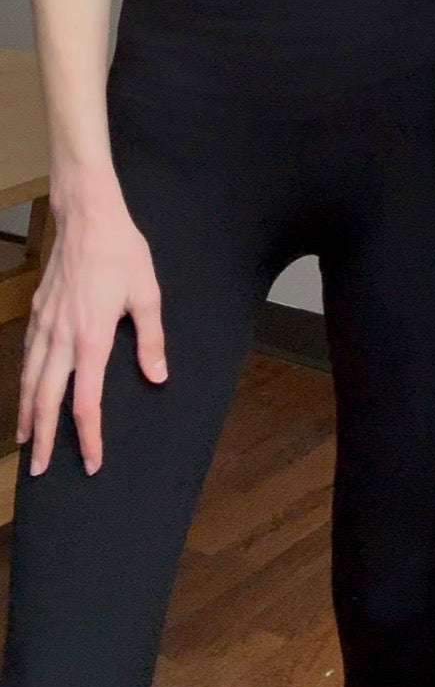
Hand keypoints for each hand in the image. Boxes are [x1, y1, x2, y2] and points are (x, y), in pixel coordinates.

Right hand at [17, 177, 166, 476]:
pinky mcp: (38, 310)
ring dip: (27, 413)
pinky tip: (27, 389)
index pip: (86, 402)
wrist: (88, 216)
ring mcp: (46, 324)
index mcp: (92, 338)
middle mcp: (62, 337)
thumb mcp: (147, 293)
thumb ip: (150, 339)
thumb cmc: (121, 252)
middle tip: (37, 470)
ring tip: (26, 440)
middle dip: (43, 438)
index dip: (88, 436)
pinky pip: (27, 354)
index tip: (92, 461)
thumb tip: (157, 377)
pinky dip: (24, 379)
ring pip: (30, 379)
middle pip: (48, 399)